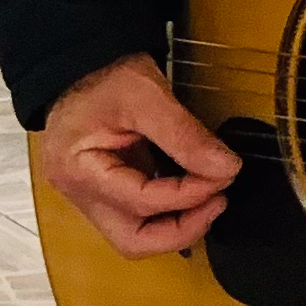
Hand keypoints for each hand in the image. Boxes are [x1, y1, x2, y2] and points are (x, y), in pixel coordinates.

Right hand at [39, 54, 239, 257]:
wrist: (82, 63)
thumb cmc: (103, 74)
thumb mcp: (147, 96)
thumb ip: (186, 135)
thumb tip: (226, 168)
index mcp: (79, 170)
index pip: (142, 202)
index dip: (190, 195)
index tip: (224, 175)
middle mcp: (78, 194)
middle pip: (132, 241)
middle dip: (181, 230)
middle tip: (216, 203)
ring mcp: (88, 197)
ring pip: (135, 238)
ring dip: (175, 227)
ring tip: (206, 200)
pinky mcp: (103, 193)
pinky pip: (137, 219)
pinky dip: (167, 212)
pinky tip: (189, 191)